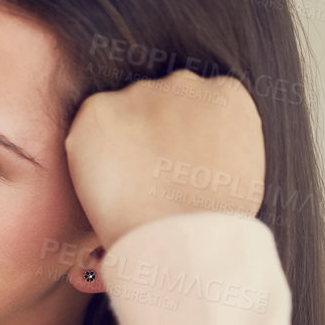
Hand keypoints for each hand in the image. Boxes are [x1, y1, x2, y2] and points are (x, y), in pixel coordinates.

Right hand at [64, 68, 265, 249]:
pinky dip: (229, 122)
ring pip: (189, 97)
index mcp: (95, 114)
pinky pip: (227, 97)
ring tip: (199, 168)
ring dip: (194, 123)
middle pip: (151, 102)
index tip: (142, 166)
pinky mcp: (223, 92)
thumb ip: (111, 152)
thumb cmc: (135, 227)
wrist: (177, 237)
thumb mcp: (96, 186)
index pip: (116, 115)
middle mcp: (134, 89)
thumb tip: (133, 147)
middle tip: (172, 172)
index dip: (132, 144)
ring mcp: (181, 88)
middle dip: (162, 131)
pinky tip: (221, 157)